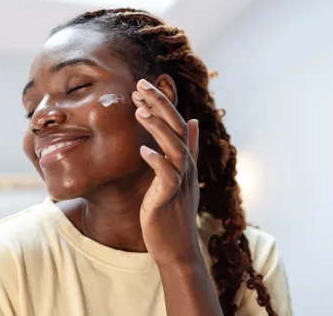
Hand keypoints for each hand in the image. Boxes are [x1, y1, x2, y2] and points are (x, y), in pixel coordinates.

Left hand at [131, 79, 201, 266]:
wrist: (176, 248)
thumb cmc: (174, 211)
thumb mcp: (180, 176)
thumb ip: (186, 148)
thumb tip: (193, 120)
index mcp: (186, 159)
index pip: (177, 123)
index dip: (162, 103)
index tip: (143, 86)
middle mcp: (186, 167)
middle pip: (177, 129)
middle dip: (159, 105)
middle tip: (140, 85)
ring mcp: (180, 183)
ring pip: (174, 148)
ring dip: (157, 128)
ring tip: (139, 110)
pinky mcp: (169, 198)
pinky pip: (167, 176)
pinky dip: (157, 161)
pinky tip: (143, 151)